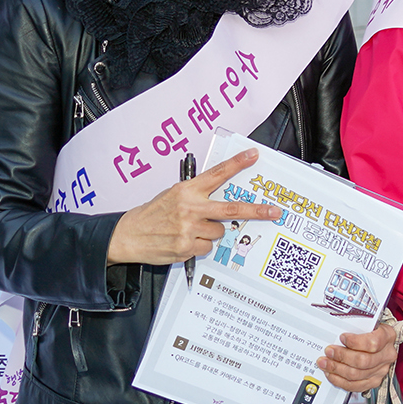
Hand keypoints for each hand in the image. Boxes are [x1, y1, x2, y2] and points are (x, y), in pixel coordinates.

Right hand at [104, 149, 280, 266]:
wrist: (129, 234)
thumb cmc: (152, 214)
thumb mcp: (173, 195)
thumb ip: (197, 195)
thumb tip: (222, 197)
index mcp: (187, 190)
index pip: (217, 174)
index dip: (237, 164)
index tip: (253, 155)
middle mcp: (190, 207)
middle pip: (232, 209)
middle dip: (256, 210)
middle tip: (273, 211)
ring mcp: (189, 228)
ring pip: (219, 232)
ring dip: (210, 233)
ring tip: (190, 230)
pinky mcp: (186, 246)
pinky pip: (208, 247)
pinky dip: (200, 246)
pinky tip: (184, 241)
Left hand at [317, 321, 397, 392]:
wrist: (380, 342)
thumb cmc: (371, 331)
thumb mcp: (367, 323)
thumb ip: (354, 327)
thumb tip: (335, 331)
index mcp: (387, 336)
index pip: (373, 343)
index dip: (355, 342)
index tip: (342, 337)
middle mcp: (387, 355)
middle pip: (362, 361)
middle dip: (341, 356)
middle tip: (328, 351)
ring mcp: (381, 370)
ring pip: (356, 375)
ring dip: (337, 369)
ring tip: (325, 363)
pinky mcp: (374, 381)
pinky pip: (355, 386)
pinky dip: (340, 381)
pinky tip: (332, 374)